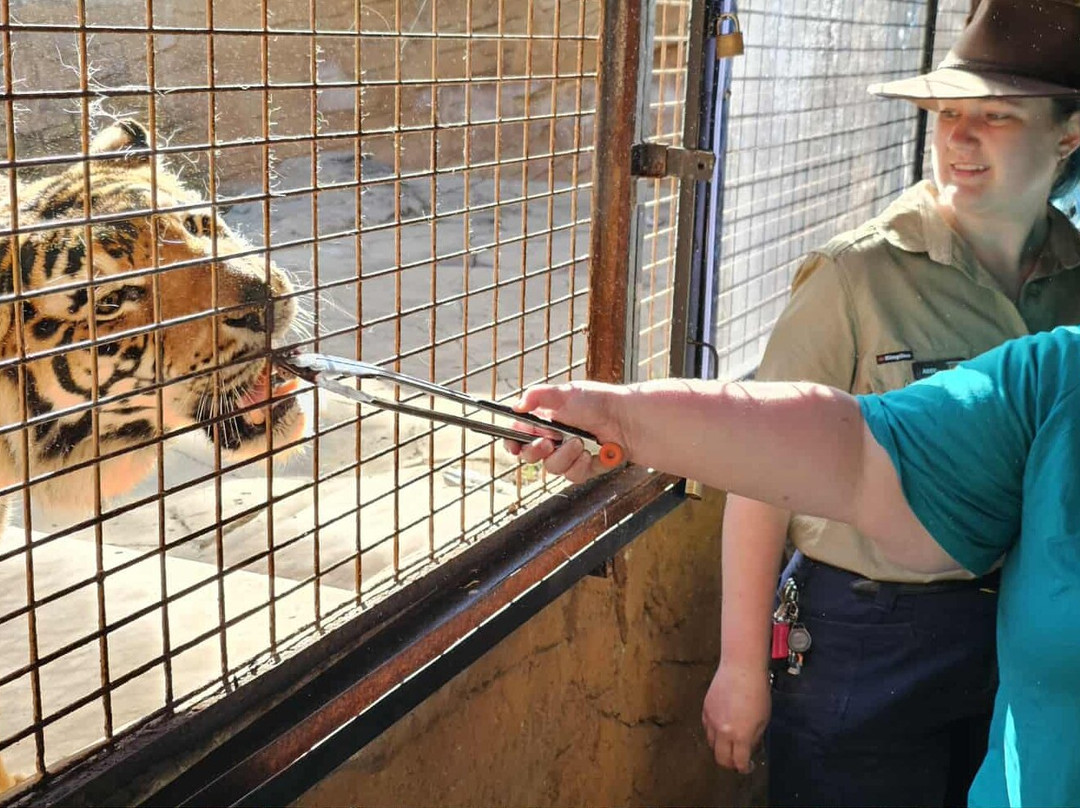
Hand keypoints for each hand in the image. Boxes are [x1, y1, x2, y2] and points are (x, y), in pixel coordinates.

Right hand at [504, 381, 627, 483]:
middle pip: (530, 455)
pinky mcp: (583, 468)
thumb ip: (537, 395)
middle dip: (535, 450)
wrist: (626, 419)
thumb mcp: (565, 392)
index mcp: (543, 420)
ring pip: (552, 467)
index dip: (512, 442)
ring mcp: (568, 455)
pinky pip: (572, 475)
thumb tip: (516, 405)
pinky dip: (581, 465)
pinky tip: (591, 454)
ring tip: (579, 442)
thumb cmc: (597, 402)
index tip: (514, 446)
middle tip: (547, 442)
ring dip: (564, 455)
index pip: (518, 435)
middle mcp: (553, 439)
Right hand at [701, 660, 770, 773]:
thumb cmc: (757, 692)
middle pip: (720, 758)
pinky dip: (713, 733)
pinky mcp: (705, 709)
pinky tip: (722, 728)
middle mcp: (722, 731)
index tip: (748, 767)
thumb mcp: (763, 720)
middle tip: (736, 761)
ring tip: (729, 743)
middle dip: (729, 764)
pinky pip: (707, 728)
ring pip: (711, 744)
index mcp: (740, 735)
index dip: (744, 768)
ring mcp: (711, 720)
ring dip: (720, 747)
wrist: (741, 669)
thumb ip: (754, 738)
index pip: (738, 762)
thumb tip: (748, 748)